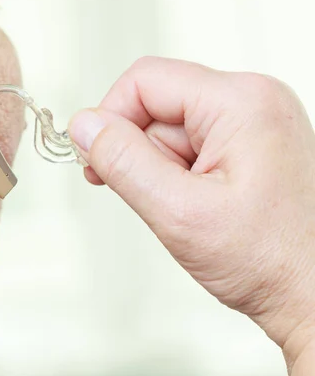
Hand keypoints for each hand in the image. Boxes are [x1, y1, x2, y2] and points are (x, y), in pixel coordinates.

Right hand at [69, 57, 314, 375]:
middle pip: (156, 103)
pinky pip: (189, 143)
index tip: (97, 161)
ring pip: (169, 127)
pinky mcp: (249, 142)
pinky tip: (194, 203)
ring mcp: (253, 121)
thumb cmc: (270, 261)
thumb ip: (123, 162)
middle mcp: (252, 100)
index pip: (144, 81)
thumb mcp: (178, 212)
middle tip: (150, 197)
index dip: (110, 119)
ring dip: (160, 169)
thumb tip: (83, 126)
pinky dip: (176, 174)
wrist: (312, 295)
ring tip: (186, 208)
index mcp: (241, 103)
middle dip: (138, 152)